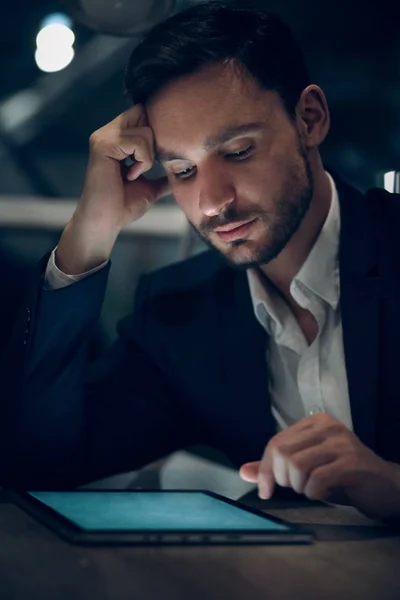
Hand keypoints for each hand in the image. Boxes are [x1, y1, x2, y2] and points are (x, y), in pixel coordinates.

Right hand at [56, 104, 170, 273]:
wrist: (107, 221)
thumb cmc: (124, 205)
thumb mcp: (151, 187)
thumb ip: (164, 176)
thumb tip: (185, 173)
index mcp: (118, 138)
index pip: (144, 114)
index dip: (157, 131)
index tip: (158, 157)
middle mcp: (109, 132)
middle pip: (144, 113)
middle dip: (155, 140)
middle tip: (147, 165)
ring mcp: (104, 136)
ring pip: (145, 130)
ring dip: (148, 157)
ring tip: (135, 175)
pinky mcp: (102, 145)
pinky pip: (136, 142)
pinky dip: (142, 161)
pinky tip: (131, 176)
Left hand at [239, 413, 399, 520]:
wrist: (386, 487)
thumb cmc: (344, 476)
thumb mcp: (307, 467)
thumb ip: (276, 467)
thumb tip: (243, 471)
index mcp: (314, 422)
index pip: (276, 442)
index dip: (266, 469)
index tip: (265, 490)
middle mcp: (327, 426)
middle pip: (282, 452)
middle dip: (282, 478)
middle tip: (296, 488)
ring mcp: (341, 443)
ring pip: (296, 466)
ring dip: (299, 487)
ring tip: (311, 489)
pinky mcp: (352, 463)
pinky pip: (317, 481)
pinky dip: (314, 493)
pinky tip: (324, 494)